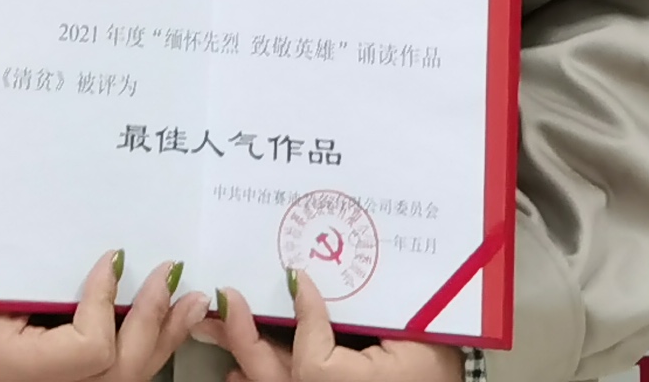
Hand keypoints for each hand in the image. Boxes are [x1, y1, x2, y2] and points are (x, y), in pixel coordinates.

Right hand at [0, 254, 207, 381]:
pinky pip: (129, 377)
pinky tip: (174, 323)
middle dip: (151, 318)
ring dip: (166, 335)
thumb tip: (111, 257)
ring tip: (192, 301)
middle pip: (122, 369)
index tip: (111, 258)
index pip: (90, 349)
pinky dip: (154, 348)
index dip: (104, 303)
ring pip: (133, 378)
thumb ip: (46, 280)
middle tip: (169, 273)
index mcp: (22, 372)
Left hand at [208, 267, 462, 381]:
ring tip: (214, 325)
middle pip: (278, 380)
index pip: (314, 365)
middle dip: (244, 338)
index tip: (299, 278)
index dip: (304, 321)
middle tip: (227, 298)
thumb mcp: (414, 332)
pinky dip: (255, 379)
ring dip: (241, 356)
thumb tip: (309, 278)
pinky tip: (236, 368)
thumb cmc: (435, 361)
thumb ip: (365, 308)